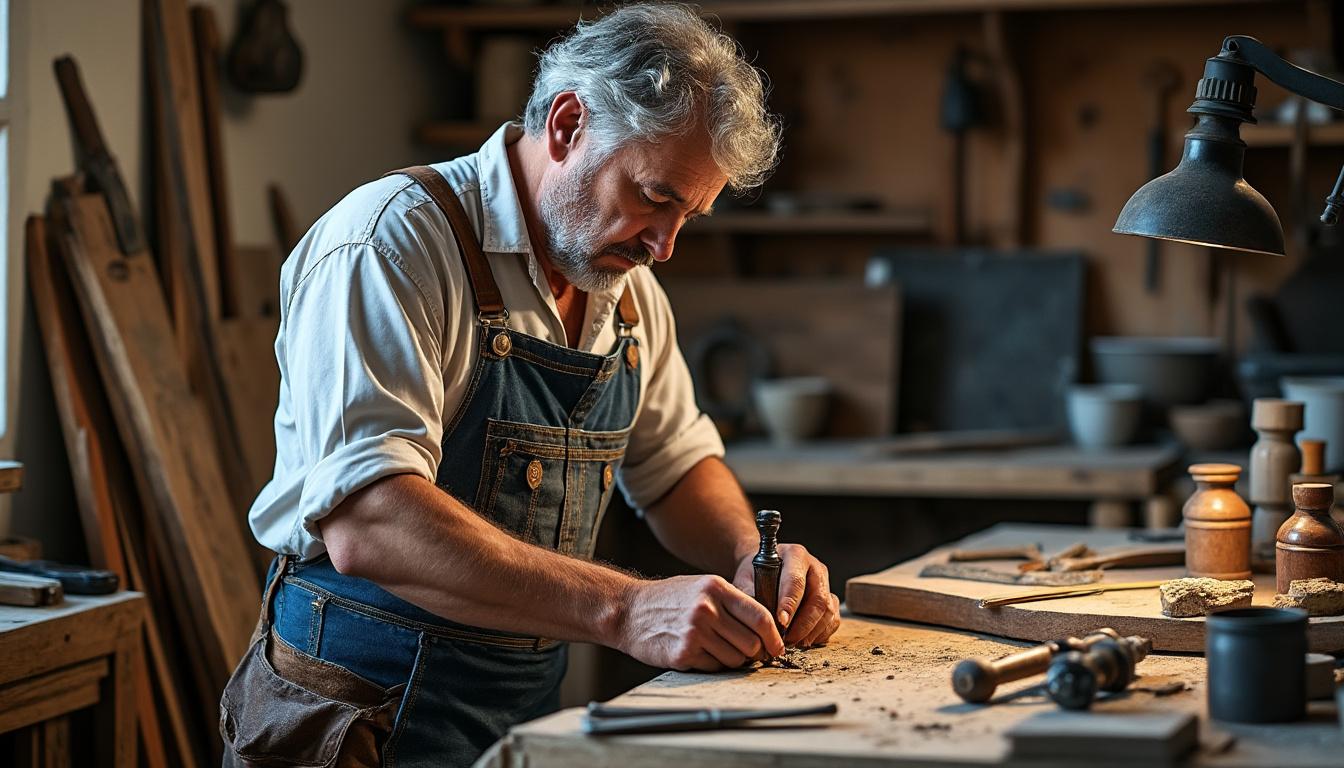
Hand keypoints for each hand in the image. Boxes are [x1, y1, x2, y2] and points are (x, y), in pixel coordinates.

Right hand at [615, 575, 784, 670]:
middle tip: (749, 653)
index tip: (776, 646)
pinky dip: (713, 665)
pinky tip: (700, 653)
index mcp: (716, 588)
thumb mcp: (701, 587)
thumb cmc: (668, 599)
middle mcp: (707, 609)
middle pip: (752, 643)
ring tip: (718, 649)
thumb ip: (732, 603)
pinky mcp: (684, 653)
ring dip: (734, 660)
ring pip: (736, 659)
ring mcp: (695, 632)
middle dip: (754, 653)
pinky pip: (715, 667)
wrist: (628, 611)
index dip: (774, 636)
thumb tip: (766, 628)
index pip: (760, 616)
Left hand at [732, 543, 840, 647]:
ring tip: (792, 643)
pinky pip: (833, 620)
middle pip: (818, 599)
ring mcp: (826, 583)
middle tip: (785, 640)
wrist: (765, 568)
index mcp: (795, 555)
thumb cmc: (755, 572)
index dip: (790, 604)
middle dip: (802, 625)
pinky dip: (820, 634)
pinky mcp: (830, 599)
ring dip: (811, 632)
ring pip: (828, 611)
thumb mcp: (745, 577)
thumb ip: (748, 592)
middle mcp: (815, 568)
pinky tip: (803, 641)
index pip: (796, 581)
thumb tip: (756, 615)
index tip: (781, 622)